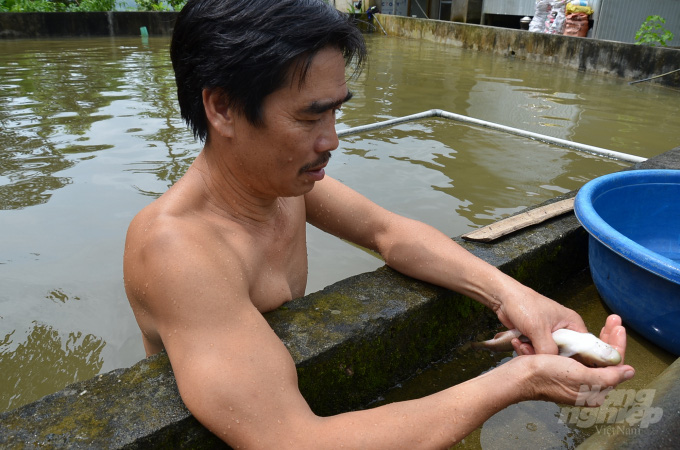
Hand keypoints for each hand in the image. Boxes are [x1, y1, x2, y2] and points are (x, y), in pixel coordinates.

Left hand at [493, 285, 586, 354]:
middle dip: (545, 355)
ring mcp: (549, 335)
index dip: (573, 358)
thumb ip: (548, 349)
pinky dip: (525, 350)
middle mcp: (564, 330)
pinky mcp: (537, 339)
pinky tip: (517, 342)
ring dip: (532, 353)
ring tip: (522, 343)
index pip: (582, 348)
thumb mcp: (538, 328)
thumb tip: (551, 365)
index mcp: (572, 324)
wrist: (503, 298)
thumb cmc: (523, 304)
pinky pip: (535, 352)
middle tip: (533, 349)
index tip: (558, 363)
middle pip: (562, 354)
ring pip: (546, 355)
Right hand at [515, 314, 633, 404]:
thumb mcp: (579, 376)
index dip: (618, 345)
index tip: (618, 327)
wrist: (516, 375)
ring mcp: (571, 375)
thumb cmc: (544, 376)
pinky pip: (572, 351)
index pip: (613, 366)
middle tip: (613, 321)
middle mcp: (584, 384)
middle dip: (608, 338)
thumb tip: (629, 372)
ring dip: (594, 338)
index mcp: (592, 390)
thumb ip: (606, 375)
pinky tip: (580, 332)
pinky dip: (575, 341)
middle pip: (603, 358)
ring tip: (605, 325)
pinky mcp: (559, 366)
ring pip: (590, 353)